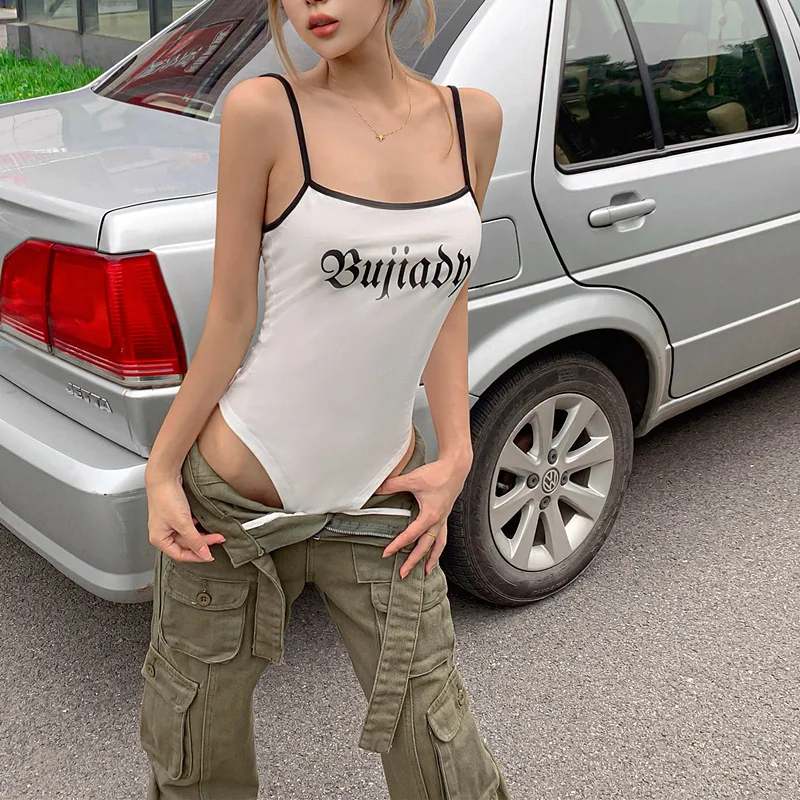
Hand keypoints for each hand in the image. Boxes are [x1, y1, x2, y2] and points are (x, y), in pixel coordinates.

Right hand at [146, 476, 225, 561]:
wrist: (165, 476)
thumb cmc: (166, 497)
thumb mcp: (183, 523)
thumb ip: (194, 540)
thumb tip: (203, 554)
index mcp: (159, 539)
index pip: (180, 555)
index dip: (196, 556)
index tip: (211, 556)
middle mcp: (163, 533)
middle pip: (186, 544)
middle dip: (203, 542)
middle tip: (218, 538)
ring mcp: (169, 523)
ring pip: (189, 535)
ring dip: (202, 534)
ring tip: (216, 533)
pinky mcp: (175, 514)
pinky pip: (189, 525)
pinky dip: (198, 526)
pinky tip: (205, 523)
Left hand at [378, 460, 468, 577]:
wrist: (455, 467)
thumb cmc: (438, 474)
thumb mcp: (412, 479)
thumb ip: (393, 485)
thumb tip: (377, 488)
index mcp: (430, 516)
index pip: (410, 536)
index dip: (397, 545)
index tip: (387, 554)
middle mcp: (438, 521)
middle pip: (425, 547)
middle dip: (414, 561)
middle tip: (404, 573)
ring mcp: (443, 519)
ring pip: (438, 545)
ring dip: (432, 559)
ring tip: (427, 571)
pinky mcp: (445, 514)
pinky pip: (442, 536)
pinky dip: (438, 546)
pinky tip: (435, 548)